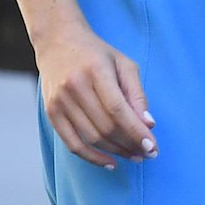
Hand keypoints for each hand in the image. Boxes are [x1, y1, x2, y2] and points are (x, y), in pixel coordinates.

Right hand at [33, 18, 156, 170]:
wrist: (58, 42)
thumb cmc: (98, 54)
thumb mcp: (124, 64)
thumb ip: (137, 93)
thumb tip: (149, 124)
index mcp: (96, 71)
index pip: (118, 109)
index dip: (136, 131)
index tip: (153, 147)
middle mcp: (75, 87)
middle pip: (105, 127)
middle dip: (130, 144)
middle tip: (147, 154)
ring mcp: (59, 101)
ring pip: (91, 138)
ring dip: (115, 152)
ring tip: (134, 156)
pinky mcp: (51, 113)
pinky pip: (72, 144)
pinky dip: (91, 157)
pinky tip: (110, 162)